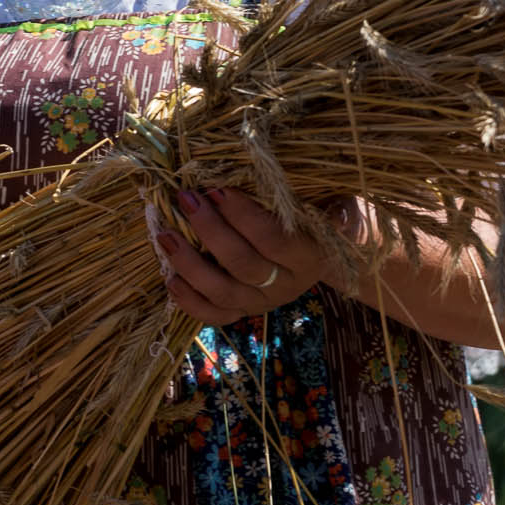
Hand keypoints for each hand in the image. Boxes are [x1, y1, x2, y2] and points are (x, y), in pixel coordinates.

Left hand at [155, 188, 332, 325]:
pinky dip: (190, 301)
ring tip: (165, 235)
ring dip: (190, 264)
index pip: (273, 240)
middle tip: (186, 200)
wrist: (328, 249)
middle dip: (209, 231)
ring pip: (223, 292)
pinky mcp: (243, 312)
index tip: (216, 188)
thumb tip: (338, 217)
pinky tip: (170, 279)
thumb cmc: (323, 215)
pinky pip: (214, 316)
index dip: (242, 216)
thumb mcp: (339, 206)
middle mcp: (285, 287)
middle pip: (243, 265)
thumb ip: (337, 210)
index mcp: (309, 259)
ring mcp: (262, 303)